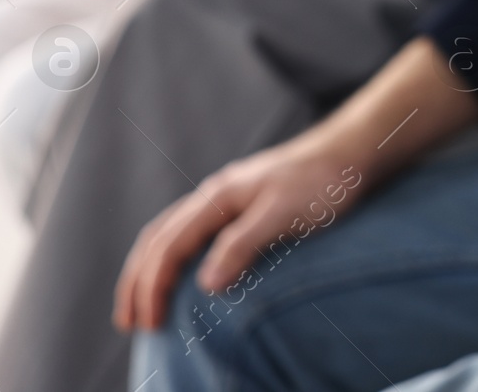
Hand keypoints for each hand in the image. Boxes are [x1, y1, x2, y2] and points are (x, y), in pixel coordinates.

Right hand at [114, 139, 360, 331]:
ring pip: (169, 234)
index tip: (149, 323)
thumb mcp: (283, 214)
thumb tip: (205, 285)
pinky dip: (172, 258)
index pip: (168, 246)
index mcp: (217, 197)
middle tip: (129, 324)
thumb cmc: (321, 182)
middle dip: (137, 282)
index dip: (152, 286)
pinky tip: (180, 275)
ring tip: (140, 305)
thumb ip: (243, 244)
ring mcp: (226, 198)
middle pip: (158, 239)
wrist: (348, 153)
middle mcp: (213, 195)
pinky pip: (191, 233)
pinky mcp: (240, 205)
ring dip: (149, 270)